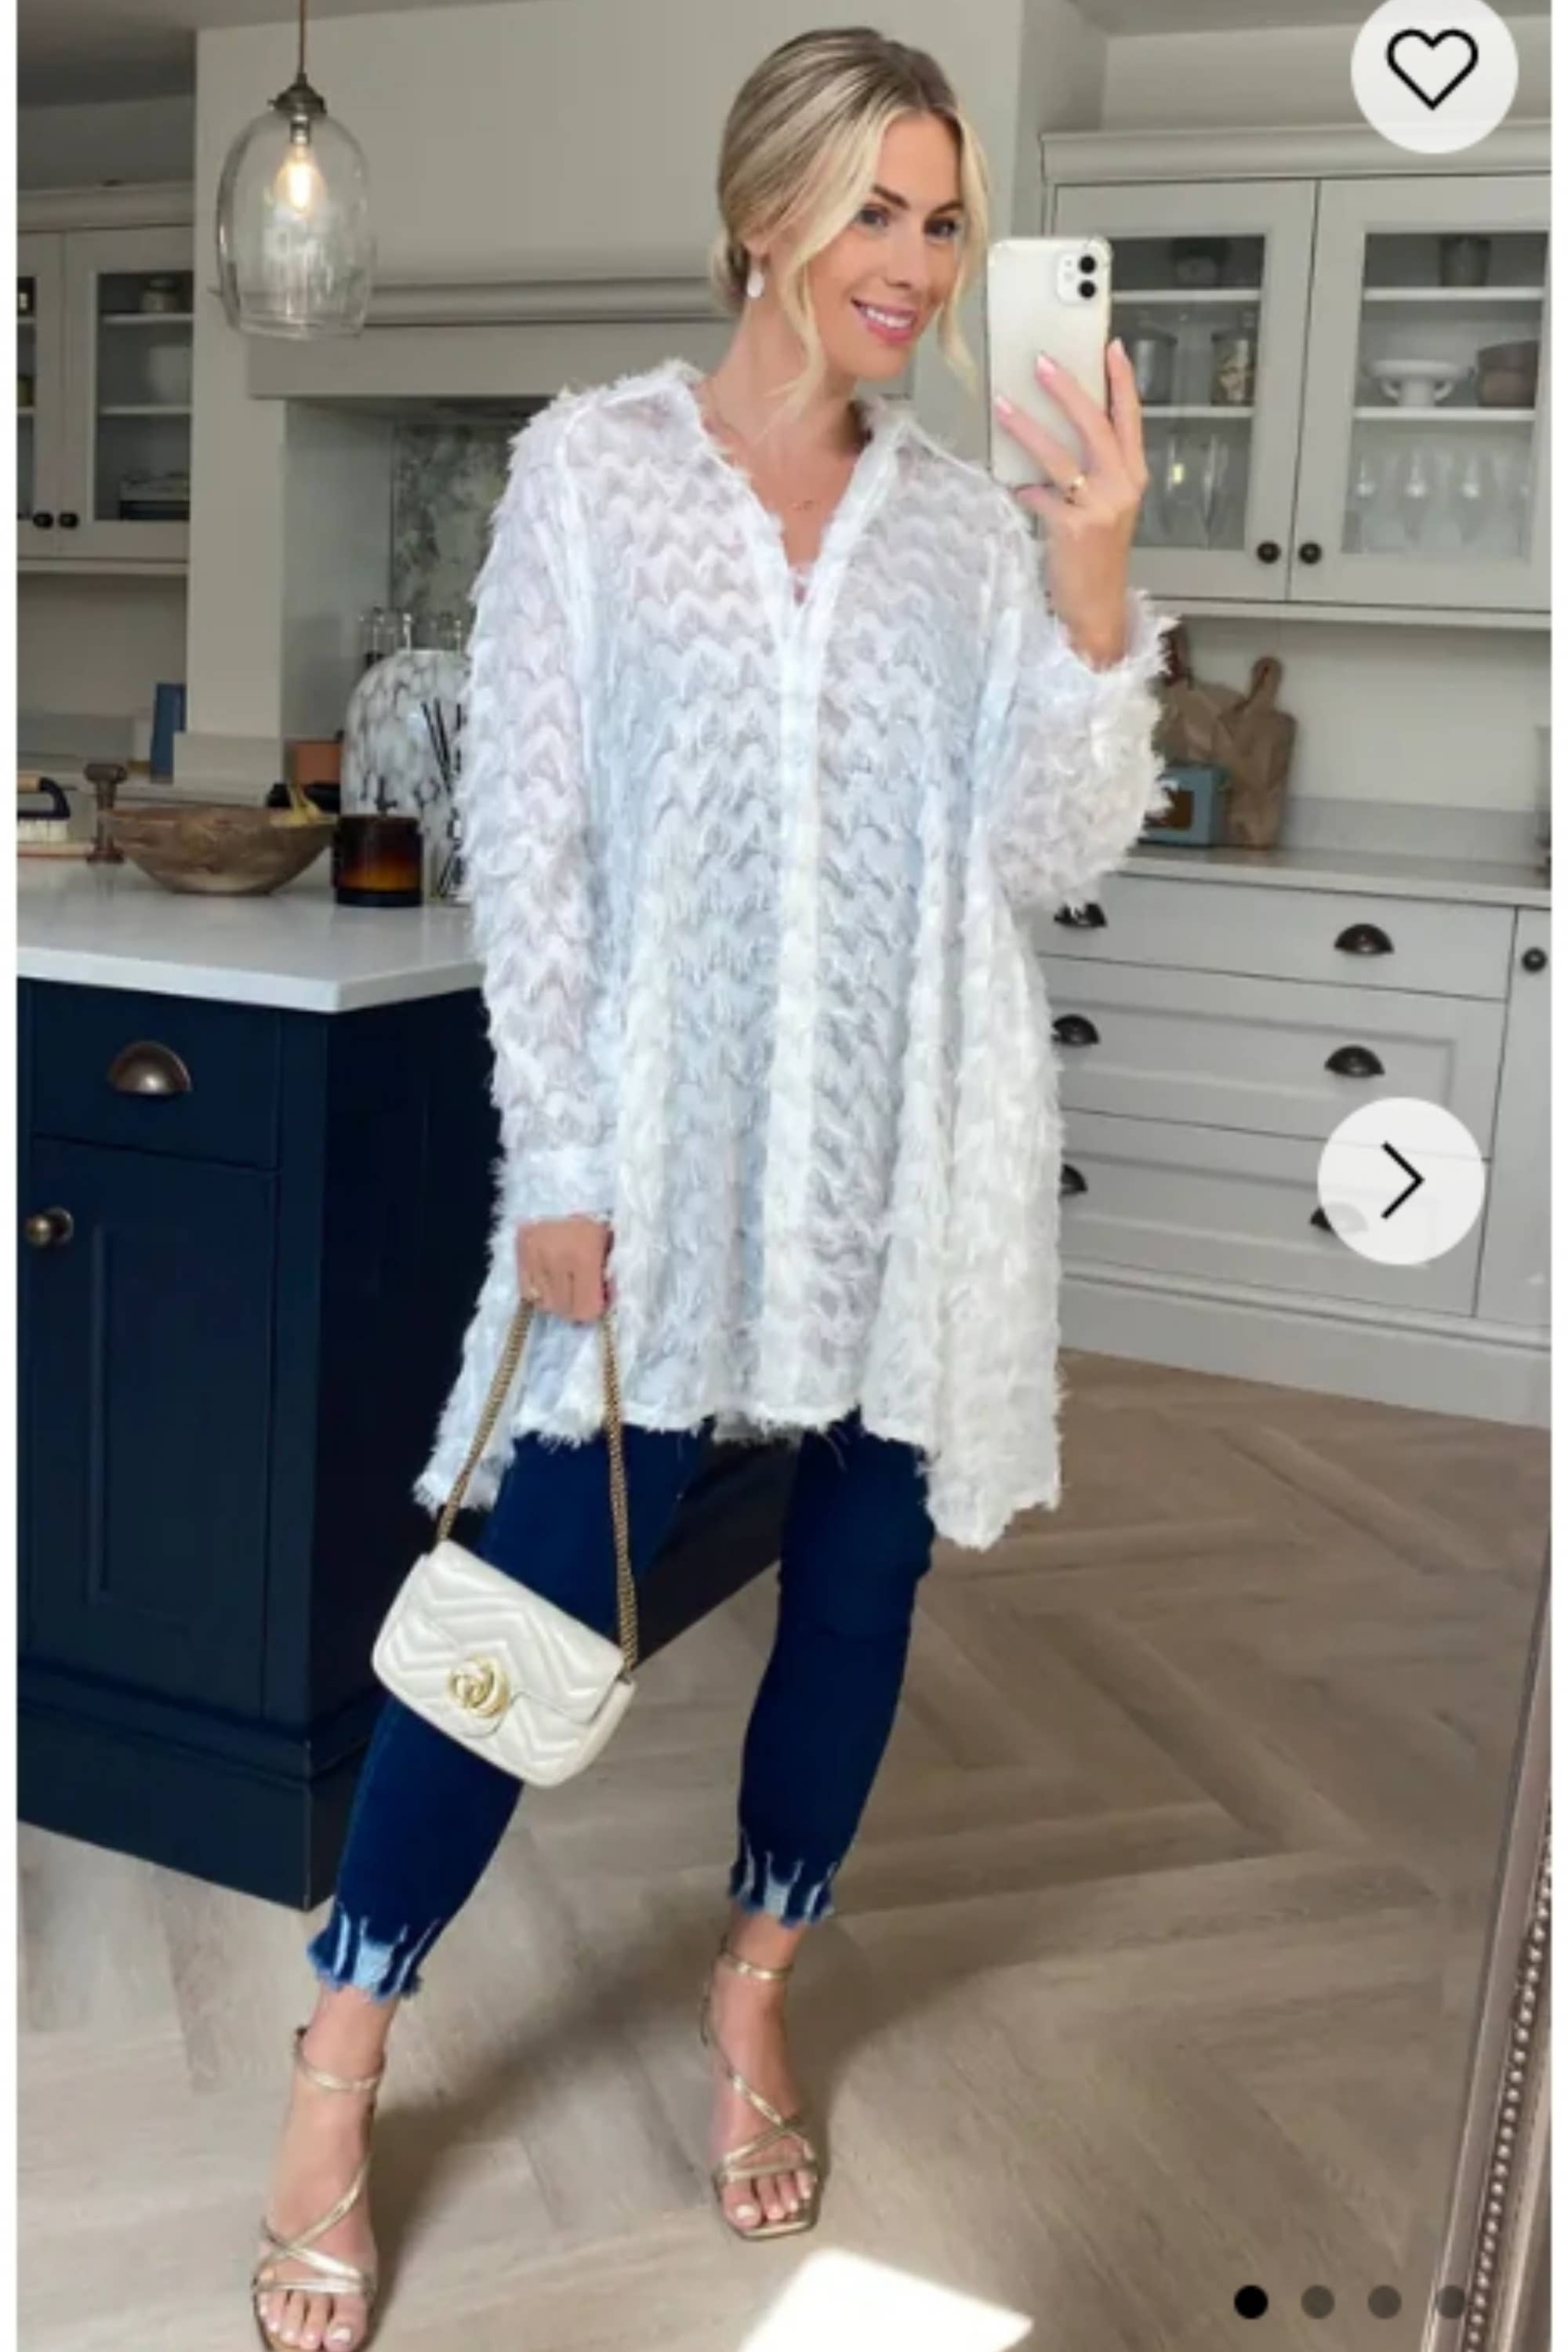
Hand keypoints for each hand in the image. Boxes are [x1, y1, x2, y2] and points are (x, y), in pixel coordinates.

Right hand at [516, 1216, 613, 1321]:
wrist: (566, 1187)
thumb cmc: (599, 1215)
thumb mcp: (615, 1242)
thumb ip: (612, 1274)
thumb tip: (609, 1301)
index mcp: (585, 1255)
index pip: (585, 1309)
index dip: (594, 1309)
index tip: (598, 1300)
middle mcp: (556, 1258)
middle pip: (564, 1309)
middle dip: (576, 1305)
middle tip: (583, 1291)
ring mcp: (533, 1255)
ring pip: (545, 1303)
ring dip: (557, 1299)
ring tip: (566, 1281)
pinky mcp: (519, 1250)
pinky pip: (528, 1291)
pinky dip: (540, 1290)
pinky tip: (550, 1277)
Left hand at [994, 337, 1147, 667]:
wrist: (1097, 607)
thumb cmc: (1097, 556)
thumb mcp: (1108, 507)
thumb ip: (1095, 471)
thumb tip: (1061, 431)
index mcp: (1133, 476)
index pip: (1130, 419)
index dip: (1122, 382)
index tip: (1112, 348)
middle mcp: (1122, 487)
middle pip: (1096, 426)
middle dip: (1069, 390)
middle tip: (1043, 363)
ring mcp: (1099, 509)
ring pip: (1061, 457)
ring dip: (1029, 428)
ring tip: (1004, 405)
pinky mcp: (1073, 530)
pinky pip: (1040, 499)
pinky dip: (1024, 491)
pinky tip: (1013, 487)